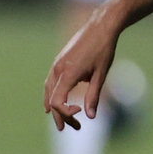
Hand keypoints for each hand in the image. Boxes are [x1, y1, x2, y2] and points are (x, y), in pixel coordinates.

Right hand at [43, 5, 119, 130]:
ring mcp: (56, 64)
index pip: (57, 101)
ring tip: (61, 120)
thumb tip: (91, 117)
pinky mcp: (59, 61)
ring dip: (55, 107)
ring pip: (48, 91)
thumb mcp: (101, 74)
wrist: (100, 26)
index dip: (66, 113)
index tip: (80, 113)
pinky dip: (52, 94)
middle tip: (74, 127)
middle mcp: (58, 69)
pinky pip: (50, 82)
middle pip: (52, 99)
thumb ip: (94, 96)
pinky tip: (55, 102)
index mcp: (68, 73)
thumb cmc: (104, 49)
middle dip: (61, 115)